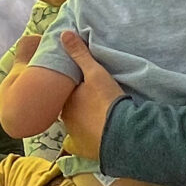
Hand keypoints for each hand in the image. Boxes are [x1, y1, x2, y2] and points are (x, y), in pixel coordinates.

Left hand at [57, 31, 122, 164]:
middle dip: (78, 107)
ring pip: (78, 127)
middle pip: (70, 112)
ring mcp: (77, 139)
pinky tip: (102, 134)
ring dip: (85, 123)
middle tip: (93, 102)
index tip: (83, 88)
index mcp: (66, 104)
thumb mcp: (95, 73)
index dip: (74, 91)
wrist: (122, 133)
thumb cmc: (106, 100)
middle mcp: (67, 123)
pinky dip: (92, 139)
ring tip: (100, 117)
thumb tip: (63, 34)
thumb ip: (79, 54)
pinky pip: (87, 143)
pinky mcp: (89, 152)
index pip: (65, 95)